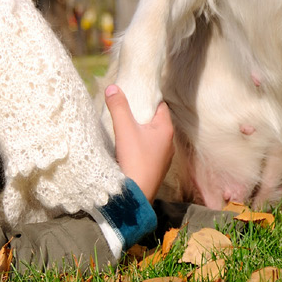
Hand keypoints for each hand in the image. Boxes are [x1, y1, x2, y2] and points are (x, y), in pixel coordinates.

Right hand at [103, 85, 174, 200]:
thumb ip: (118, 107)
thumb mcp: (124, 129)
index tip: (134, 93)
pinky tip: (126, 146)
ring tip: (123, 125)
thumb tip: (112, 87)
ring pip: (151, 136)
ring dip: (139, 130)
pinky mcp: (155, 168)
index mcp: (166, 130)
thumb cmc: (134, 159)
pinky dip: (138, 144)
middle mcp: (168, 143)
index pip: (160, 105)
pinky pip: (148, 149)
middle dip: (141, 113)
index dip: (148, 97)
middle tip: (125, 107)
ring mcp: (163, 157)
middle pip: (155, 120)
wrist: (136, 194)